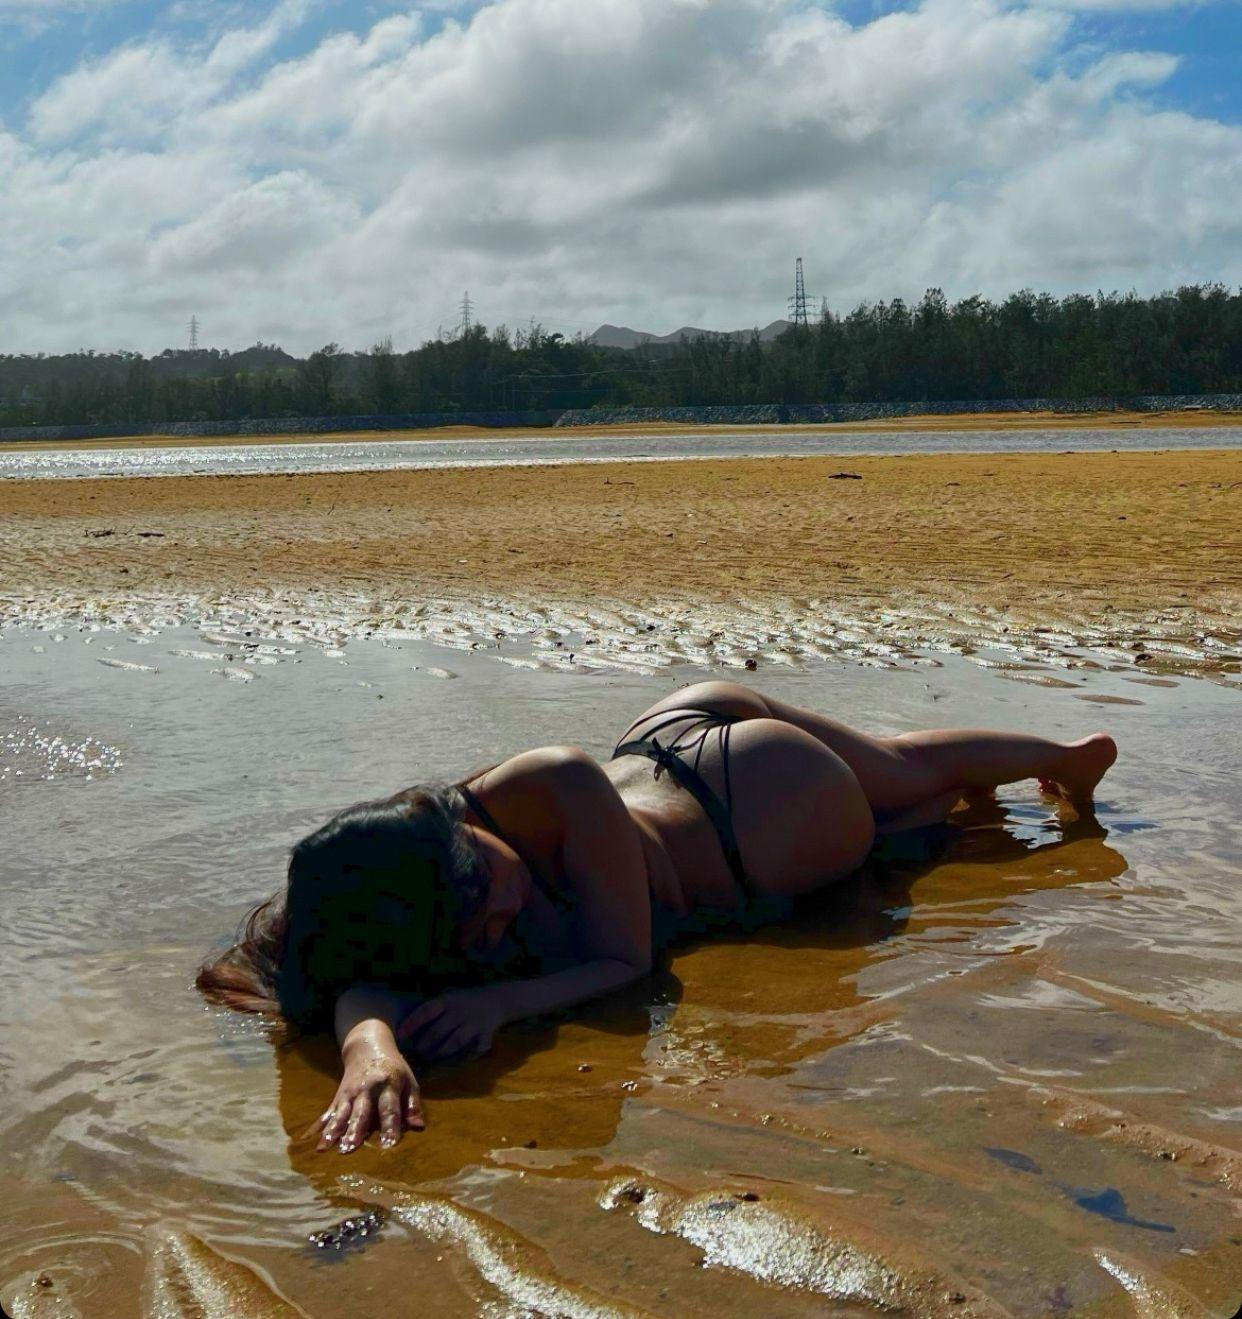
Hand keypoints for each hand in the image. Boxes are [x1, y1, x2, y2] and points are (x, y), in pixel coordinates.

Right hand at [314, 1030, 423, 1153]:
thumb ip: (413, 1104)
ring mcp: (349, 1093)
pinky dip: (319, 1127)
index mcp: (388, 1085)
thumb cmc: (393, 1069)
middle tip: (349, 1150)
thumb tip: (419, 1126)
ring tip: (325, 1149)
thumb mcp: (409, 1081)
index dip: (390, 1126)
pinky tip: (311, 1141)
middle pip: (360, 1112)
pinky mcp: (338, 1097)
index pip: (390, 1108)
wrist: (367, 1047)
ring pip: (340, 1114)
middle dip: (355, 1131)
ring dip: (333, 1131)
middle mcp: (366, 1089)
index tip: (389, 1145)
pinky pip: (328, 1113)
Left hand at [396, 987, 504, 1061]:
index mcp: (449, 1001)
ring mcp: (473, 1025)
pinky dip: (463, 1058)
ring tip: (429, 1057)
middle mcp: (460, 1012)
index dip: (412, 1023)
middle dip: (424, 1044)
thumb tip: (407, 1025)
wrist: (498, 999)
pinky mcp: (484, 1037)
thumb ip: (433, 1009)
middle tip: (416, 1051)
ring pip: (453, 1043)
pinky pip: (471, 1051)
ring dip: (439, 1053)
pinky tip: (453, 1061)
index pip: (427, 1011)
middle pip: (438, 1031)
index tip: (400, 1034)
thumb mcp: (450, 997)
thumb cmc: (466, 1000)